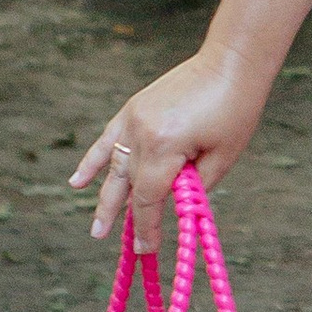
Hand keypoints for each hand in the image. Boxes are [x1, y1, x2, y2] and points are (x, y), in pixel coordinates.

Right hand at [71, 0, 311, 246]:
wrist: (230, 62)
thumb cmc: (235, 110)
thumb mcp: (223, 156)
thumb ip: (194, 187)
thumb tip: (173, 208)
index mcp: (165, 146)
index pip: (148, 198)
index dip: (147, 227)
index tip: (146, 250)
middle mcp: (141, 132)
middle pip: (128, 185)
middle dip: (124, 217)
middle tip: (116, 246)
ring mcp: (133, 118)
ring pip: (114, 166)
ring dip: (104, 197)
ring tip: (97, 229)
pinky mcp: (134, 108)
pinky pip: (107, 139)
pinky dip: (92, 161)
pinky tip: (76, 182)